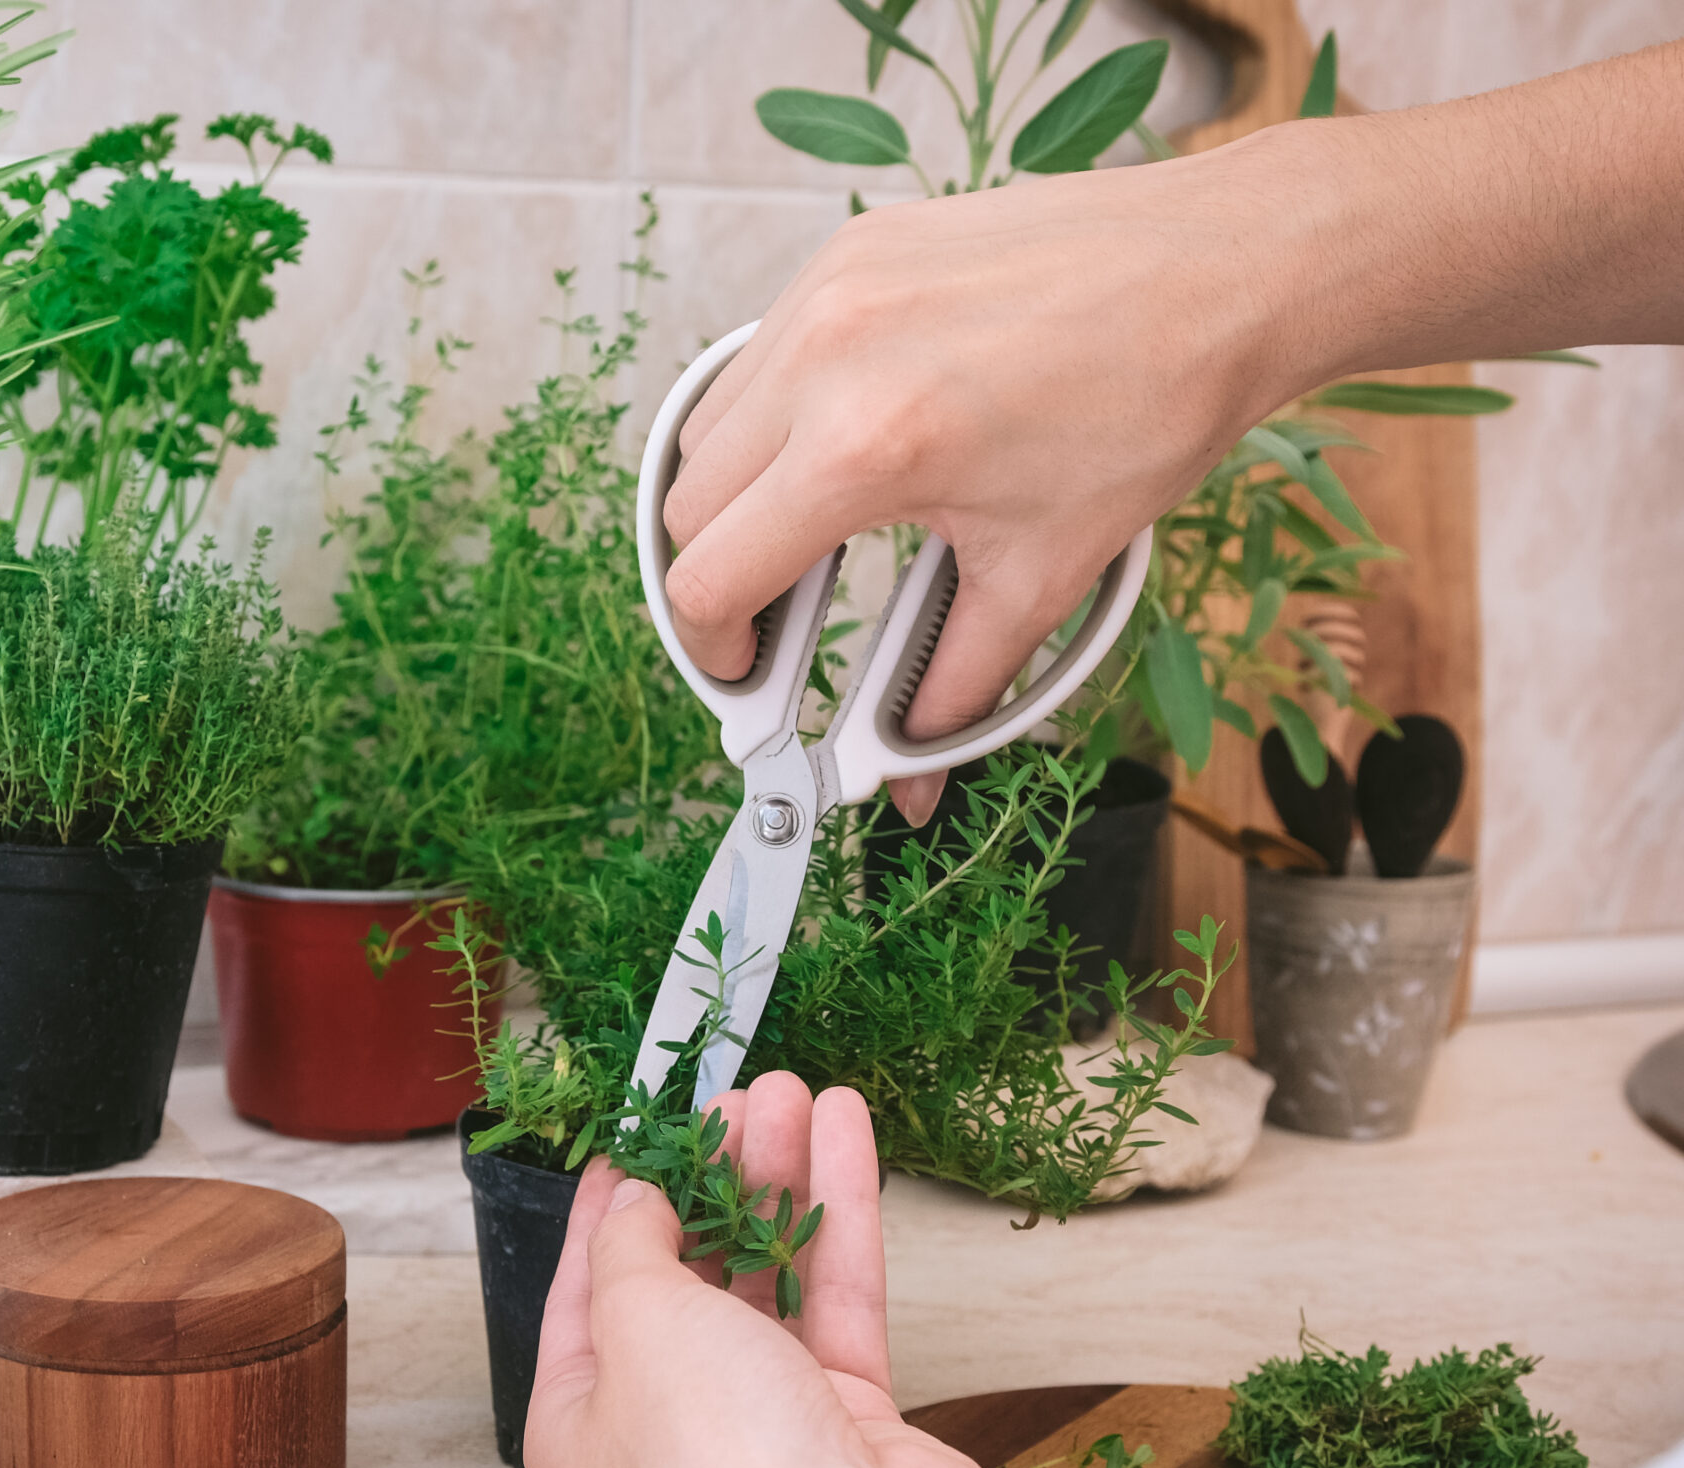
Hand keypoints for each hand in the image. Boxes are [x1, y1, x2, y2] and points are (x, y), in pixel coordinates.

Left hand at [523, 1072, 1404, 1467]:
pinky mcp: (848, 1419)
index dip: (610, 1201)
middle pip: (683, 1275)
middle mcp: (663, 1428)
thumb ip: (632, 1243)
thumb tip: (636, 1199)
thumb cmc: (715, 1455)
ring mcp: (761, 1424)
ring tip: (792, 1089)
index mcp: (578, 1424)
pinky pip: (837, 1297)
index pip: (582, 1289)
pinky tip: (845, 1130)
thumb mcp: (635, 1317)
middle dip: (708, 1178)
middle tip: (733, 1094)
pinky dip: (840, 1215)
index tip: (635, 1128)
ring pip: (765, 1277)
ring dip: (777, 1180)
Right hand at [659, 152, 1304, 823]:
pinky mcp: (850, 249)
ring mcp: (828, 290)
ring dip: (739, 491)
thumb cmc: (1150, 407)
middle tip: (778, 614)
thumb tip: (911, 772)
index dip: (712, 646)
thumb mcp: (1043, 571)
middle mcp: (823, 356)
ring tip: (811, 526)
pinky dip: (778, 412)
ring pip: (709, 424)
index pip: (709, 574)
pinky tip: (846, 436)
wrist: (1225, 271)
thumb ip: (955, 685)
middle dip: (721, 574)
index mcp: (864, 446)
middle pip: (688, 503)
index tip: (744, 670)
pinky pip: (763, 353)